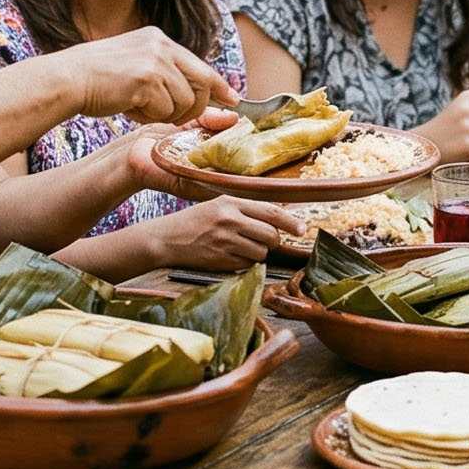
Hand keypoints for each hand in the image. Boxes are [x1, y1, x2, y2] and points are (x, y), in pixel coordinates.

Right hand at [64, 29, 232, 126]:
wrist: (68, 78)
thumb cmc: (95, 77)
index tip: (233, 98)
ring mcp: (156, 62)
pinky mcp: (148, 80)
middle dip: (194, 108)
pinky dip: (148, 117)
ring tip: (137, 106)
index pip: (200, 64)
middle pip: (201, 84)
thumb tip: (192, 92)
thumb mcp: (134, 62)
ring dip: (164, 113)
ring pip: (184, 102)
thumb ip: (162, 71)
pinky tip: (128, 107)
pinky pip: (164, 111)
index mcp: (158, 39)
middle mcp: (161, 46)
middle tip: (173, 117)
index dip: (219, 84)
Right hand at [137, 195, 299, 270]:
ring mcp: (224, 241)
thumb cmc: (195, 221)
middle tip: (262, 241)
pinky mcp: (219, 260)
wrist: (166, 238)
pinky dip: (244, 263)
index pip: (271, 212)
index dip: (291, 222)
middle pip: (271, 235)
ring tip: (240, 247)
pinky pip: (246, 265)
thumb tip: (278, 220)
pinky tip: (229, 255)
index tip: (302, 230)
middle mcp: (229, 220)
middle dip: (272, 241)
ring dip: (257, 254)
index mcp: (231, 202)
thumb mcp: (219, 206)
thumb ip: (246, 210)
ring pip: (261, 252)